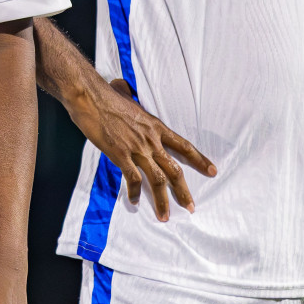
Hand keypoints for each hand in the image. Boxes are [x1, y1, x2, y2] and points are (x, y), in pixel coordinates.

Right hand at [66, 79, 215, 220]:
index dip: (199, 160)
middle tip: (191, 207)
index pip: (184, 146)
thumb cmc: (106, 95)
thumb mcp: (126, 96)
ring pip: (156, 179)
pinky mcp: (120, 154)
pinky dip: (134, 192)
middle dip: (183, 191)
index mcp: (156, 127)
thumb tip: (121, 88)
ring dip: (162, 200)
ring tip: (164, 216)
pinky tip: (134, 202)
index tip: (212, 171)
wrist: (91, 97)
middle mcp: (151, 140)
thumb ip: (129, 98)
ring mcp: (137, 149)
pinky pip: (132, 178)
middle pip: (174, 170)